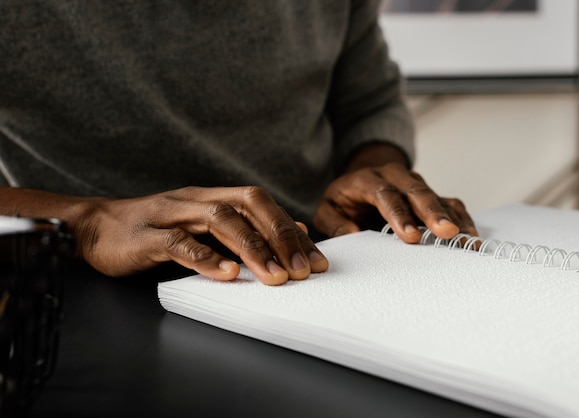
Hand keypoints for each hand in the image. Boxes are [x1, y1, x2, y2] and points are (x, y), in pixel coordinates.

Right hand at [71, 186, 328, 284]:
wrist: (95, 228)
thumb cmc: (155, 232)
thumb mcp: (203, 229)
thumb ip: (242, 230)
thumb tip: (292, 234)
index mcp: (213, 197)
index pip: (262, 206)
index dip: (292, 231)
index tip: (317, 260)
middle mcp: (196, 199)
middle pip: (248, 205)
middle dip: (281, 236)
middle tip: (305, 270)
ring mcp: (171, 213)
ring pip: (219, 221)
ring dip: (253, 249)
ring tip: (276, 277)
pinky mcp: (146, 235)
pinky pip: (179, 243)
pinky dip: (205, 258)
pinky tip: (227, 275)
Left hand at [313, 162, 477, 243]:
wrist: (360, 181)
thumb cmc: (343, 201)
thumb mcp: (327, 211)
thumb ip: (334, 224)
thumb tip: (353, 235)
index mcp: (367, 180)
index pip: (384, 194)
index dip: (398, 215)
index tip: (410, 237)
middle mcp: (394, 177)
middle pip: (416, 191)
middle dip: (432, 213)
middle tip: (447, 233)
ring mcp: (415, 184)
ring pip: (436, 197)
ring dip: (451, 218)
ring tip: (465, 239)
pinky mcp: (430, 193)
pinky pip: (449, 203)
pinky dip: (461, 218)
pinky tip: (470, 236)